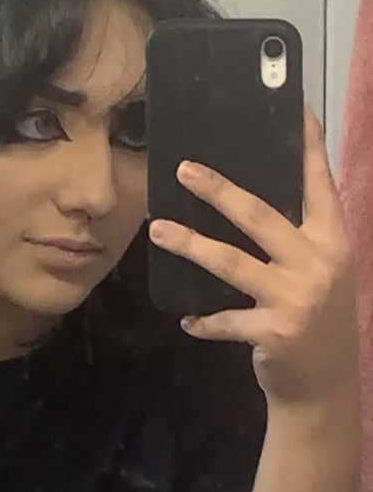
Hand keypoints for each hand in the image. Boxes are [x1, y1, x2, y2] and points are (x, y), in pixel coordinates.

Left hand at [148, 104, 358, 408]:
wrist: (324, 385)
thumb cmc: (314, 319)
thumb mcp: (318, 272)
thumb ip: (294, 238)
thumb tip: (242, 201)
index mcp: (332, 239)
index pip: (318, 182)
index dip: (306, 144)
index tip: (293, 105)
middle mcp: (319, 262)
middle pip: (260, 216)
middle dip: (219, 190)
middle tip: (183, 169)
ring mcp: (296, 297)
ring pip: (231, 262)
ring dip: (190, 244)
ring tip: (158, 229)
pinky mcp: (274, 331)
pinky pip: (225, 319)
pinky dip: (203, 320)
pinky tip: (186, 320)